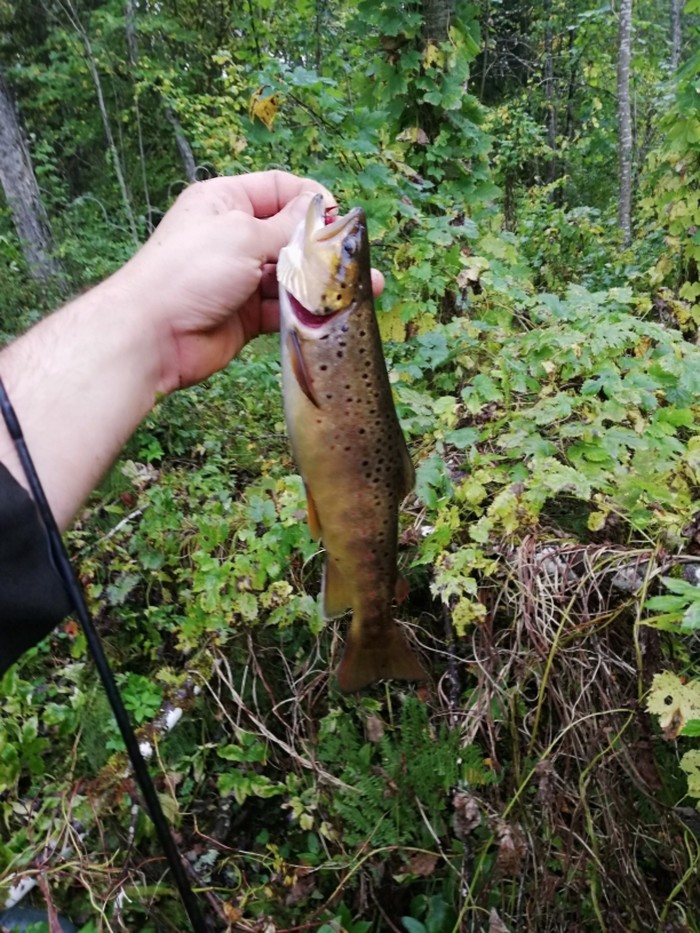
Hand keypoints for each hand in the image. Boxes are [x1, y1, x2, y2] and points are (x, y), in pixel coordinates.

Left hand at [116, 171, 383, 393]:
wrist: (153, 335)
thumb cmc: (189, 271)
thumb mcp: (242, 235)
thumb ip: (286, 227)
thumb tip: (320, 210)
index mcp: (225, 202)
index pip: (278, 189)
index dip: (310, 200)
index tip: (339, 218)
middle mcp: (233, 237)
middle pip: (289, 235)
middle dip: (323, 248)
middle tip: (357, 262)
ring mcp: (239, 278)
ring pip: (289, 276)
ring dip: (320, 285)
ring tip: (358, 293)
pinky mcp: (245, 315)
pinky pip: (281, 309)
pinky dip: (302, 313)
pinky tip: (328, 316)